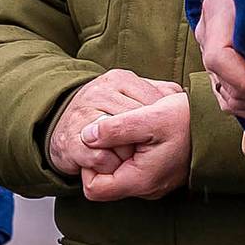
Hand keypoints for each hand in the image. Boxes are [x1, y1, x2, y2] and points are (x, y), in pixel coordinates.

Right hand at [46, 68, 175, 177]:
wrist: (63, 132)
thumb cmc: (104, 116)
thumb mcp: (130, 97)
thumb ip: (156, 92)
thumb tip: (181, 95)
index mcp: (119, 79)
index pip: (153, 103)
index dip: (160, 125)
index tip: (158, 138)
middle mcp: (100, 92)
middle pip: (138, 122)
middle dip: (145, 142)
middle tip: (144, 153)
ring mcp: (83, 114)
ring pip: (121, 141)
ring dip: (127, 156)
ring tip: (126, 159)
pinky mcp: (71, 140)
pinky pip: (101, 158)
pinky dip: (109, 166)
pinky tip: (109, 164)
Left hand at [79, 91, 193, 201]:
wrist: (219, 126)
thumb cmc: (188, 121)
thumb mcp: (149, 118)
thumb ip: (114, 128)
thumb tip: (86, 135)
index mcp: (141, 180)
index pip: (93, 188)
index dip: (88, 163)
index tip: (97, 139)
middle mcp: (147, 189)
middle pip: (105, 182)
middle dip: (104, 156)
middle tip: (113, 131)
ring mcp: (154, 185)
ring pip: (119, 174)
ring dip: (118, 153)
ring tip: (130, 130)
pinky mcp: (159, 176)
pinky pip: (134, 169)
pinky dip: (131, 153)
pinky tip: (140, 134)